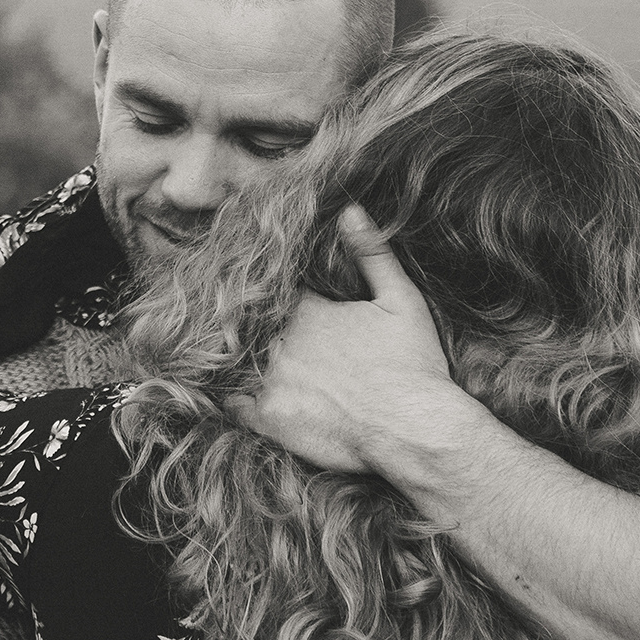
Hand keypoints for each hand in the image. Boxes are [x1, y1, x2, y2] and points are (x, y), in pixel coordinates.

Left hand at [230, 204, 467, 475]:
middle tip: (240, 325)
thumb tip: (350, 209)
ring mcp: (271, 381)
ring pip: (233, 360)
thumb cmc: (413, 364)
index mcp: (308, 310)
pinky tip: (226, 391)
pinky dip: (226, 395)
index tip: (268, 296)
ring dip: (232, 357)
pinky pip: (229, 403)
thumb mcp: (401, 299)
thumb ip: (372, 253)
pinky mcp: (268, 419)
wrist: (413, 430)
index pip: (271, 289)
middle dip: (246, 323)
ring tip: (228, 356)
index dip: (268, 292)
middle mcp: (282, 342)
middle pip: (247, 324)